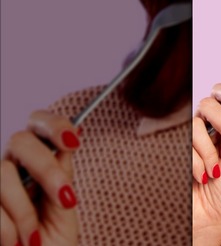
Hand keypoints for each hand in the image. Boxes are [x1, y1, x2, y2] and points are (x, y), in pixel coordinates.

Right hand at [0, 110, 79, 245]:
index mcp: (38, 160)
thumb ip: (63, 172)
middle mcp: (12, 166)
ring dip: (24, 212)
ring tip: (35, 238)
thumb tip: (77, 131)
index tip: (74, 142)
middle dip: (46, 168)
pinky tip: (17, 243)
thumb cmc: (50, 239)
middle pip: (20, 141)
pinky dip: (8, 228)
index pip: (39, 123)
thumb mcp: (62, 205)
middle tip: (66, 199)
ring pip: (2, 172)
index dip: (55, 125)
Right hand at [192, 84, 220, 245]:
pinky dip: (196, 163)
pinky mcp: (172, 152)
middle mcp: (203, 130)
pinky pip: (184, 146)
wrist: (210, 219)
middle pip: (206, 104)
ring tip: (214, 173)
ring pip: (195, 126)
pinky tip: (201, 177)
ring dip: (209, 152)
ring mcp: (186, 140)